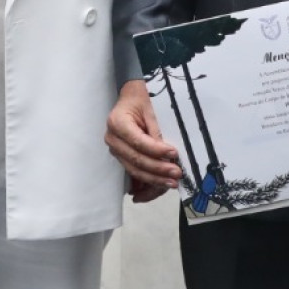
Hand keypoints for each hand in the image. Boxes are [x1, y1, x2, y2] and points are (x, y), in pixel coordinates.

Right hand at [106, 79, 181, 196]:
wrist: (129, 99)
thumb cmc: (140, 101)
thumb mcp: (150, 110)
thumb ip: (156, 131)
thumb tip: (167, 154)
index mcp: (117, 123)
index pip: (138, 142)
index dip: (156, 150)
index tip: (174, 153)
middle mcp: (112, 139)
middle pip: (136, 160)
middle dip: (157, 169)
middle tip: (176, 173)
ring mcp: (116, 150)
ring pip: (135, 170)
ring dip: (154, 179)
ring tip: (172, 183)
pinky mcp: (121, 158)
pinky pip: (134, 174)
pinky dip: (146, 184)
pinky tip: (158, 189)